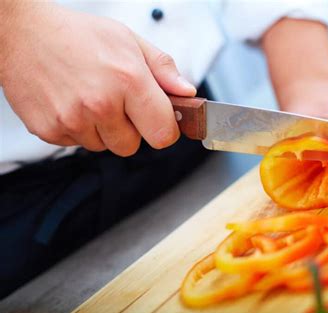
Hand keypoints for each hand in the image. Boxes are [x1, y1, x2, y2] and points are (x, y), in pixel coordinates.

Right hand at [0, 2, 195, 155]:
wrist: (22, 33)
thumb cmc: (78, 36)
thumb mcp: (129, 40)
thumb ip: (163, 69)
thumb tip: (187, 93)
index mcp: (129, 81)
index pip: (163, 134)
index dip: (165, 130)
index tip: (160, 122)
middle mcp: (101, 104)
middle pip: (132, 146)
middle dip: (130, 129)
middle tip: (117, 102)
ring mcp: (73, 120)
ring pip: (104, 146)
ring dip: (103, 130)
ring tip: (90, 98)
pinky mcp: (50, 130)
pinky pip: (77, 144)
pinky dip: (78, 129)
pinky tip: (71, 103)